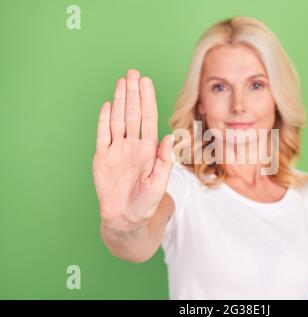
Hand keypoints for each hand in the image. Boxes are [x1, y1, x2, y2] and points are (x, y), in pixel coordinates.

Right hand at [92, 69, 174, 232]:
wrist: (126, 218)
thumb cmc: (146, 202)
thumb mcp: (159, 182)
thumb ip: (165, 160)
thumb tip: (171, 137)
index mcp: (148, 149)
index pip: (148, 119)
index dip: (147, 100)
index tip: (146, 82)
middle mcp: (132, 145)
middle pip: (132, 114)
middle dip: (133, 93)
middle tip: (133, 73)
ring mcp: (116, 150)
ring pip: (118, 119)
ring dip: (119, 101)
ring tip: (121, 82)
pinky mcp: (102, 157)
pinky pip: (103, 135)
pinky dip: (104, 120)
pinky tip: (107, 105)